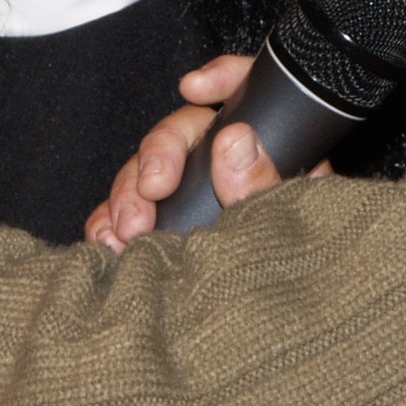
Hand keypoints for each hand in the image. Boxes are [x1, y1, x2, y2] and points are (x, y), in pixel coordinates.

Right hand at [84, 54, 330, 251]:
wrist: (281, 329)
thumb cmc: (300, 265)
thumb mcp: (291, 222)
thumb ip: (266, 183)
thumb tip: (235, 143)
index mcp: (267, 149)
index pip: (247, 92)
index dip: (221, 76)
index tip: (194, 88)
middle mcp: (223, 163)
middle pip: (182, 131)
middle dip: (158, 154)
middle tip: (152, 190)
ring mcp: (189, 194)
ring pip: (145, 170)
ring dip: (128, 194)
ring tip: (127, 231)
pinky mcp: (160, 225)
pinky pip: (123, 212)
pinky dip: (108, 222)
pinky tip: (106, 240)